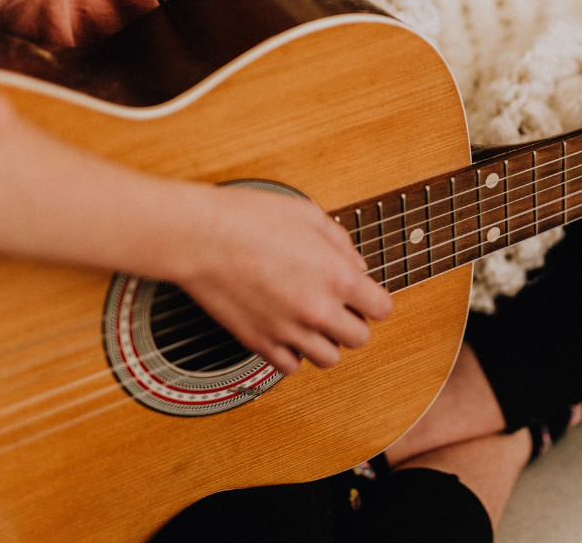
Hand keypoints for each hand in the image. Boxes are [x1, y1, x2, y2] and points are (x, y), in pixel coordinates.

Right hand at [172, 185, 393, 373]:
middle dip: (353, 322)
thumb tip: (356, 265)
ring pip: (328, 359)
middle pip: (359, 338)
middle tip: (337, 306)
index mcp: (337, 277)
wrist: (199, 237)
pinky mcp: (259, 343)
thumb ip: (340, 242)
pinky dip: (293, 354)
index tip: (363, 296)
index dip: (374, 301)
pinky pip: (290, 367)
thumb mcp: (307, 214)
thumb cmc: (248, 219)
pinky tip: (286, 332)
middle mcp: (318, 310)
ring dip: (325, 342)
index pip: (381, 309)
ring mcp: (288, 331)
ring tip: (311, 322)